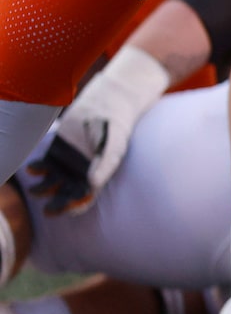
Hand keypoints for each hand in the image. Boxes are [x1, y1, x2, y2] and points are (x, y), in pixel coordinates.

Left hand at [27, 47, 170, 215]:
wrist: (107, 105)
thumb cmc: (114, 130)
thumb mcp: (112, 150)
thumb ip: (103, 167)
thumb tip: (92, 186)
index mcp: (95, 176)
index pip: (83, 199)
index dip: (74, 206)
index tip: (66, 208)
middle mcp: (80, 172)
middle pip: (65, 194)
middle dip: (56, 203)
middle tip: (48, 208)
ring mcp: (67, 162)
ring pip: (52, 182)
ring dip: (42, 189)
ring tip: (36, 190)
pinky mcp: (56, 151)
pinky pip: (44, 165)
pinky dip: (37, 169)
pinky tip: (33, 169)